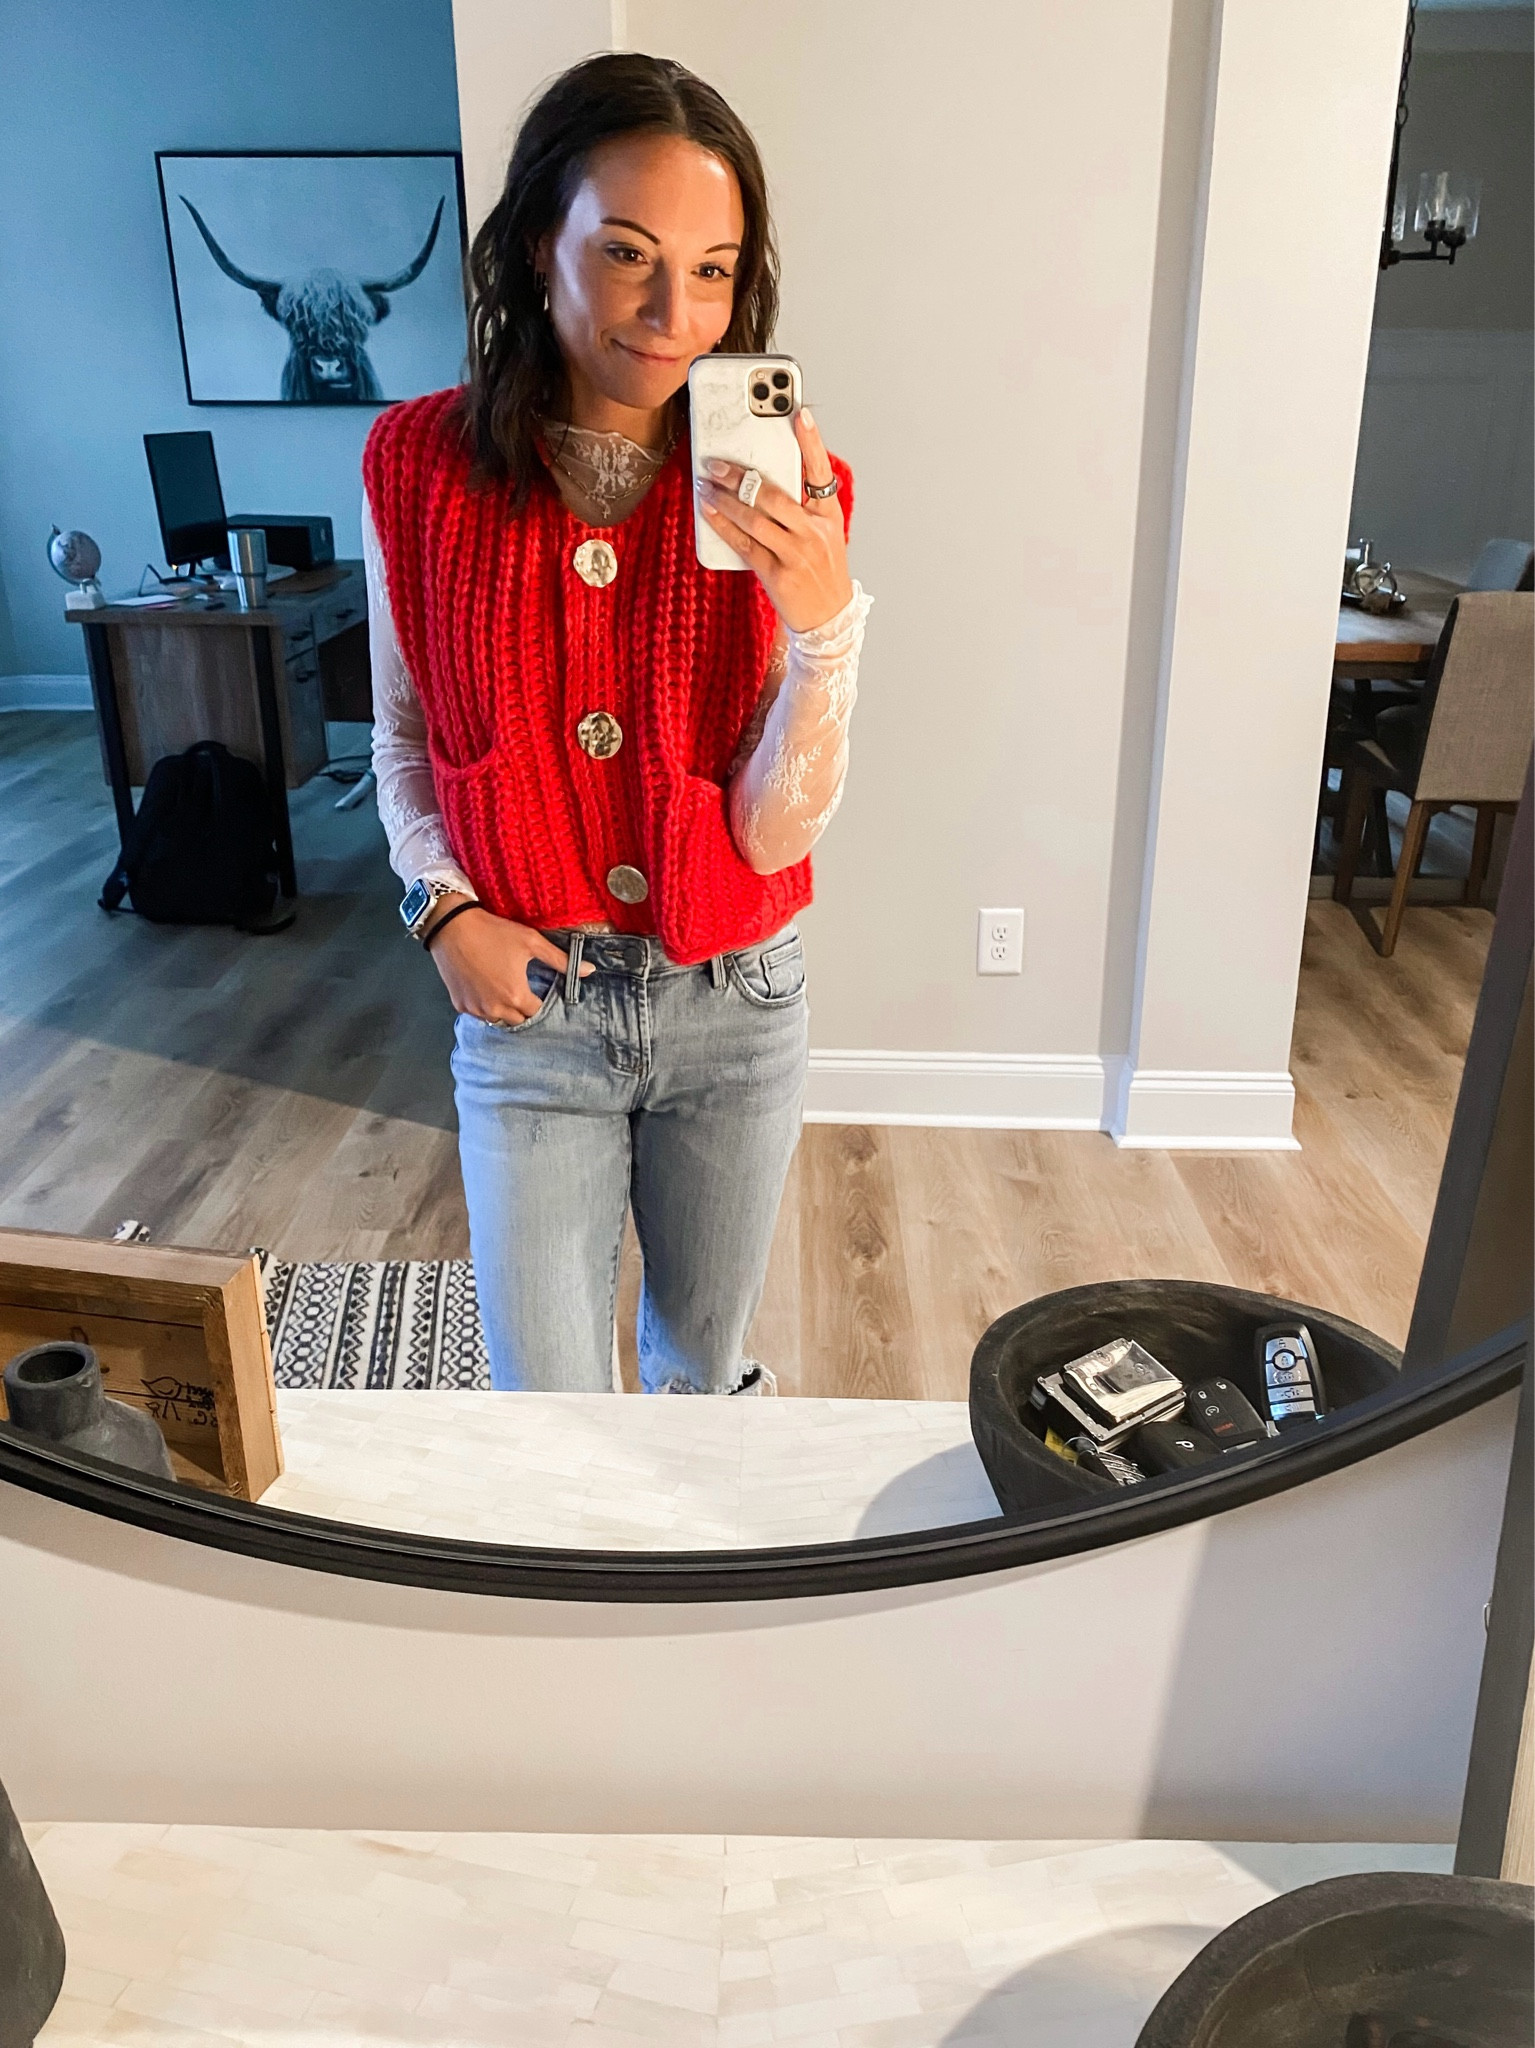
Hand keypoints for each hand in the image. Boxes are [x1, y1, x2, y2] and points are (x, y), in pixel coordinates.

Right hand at [425, 901, 591, 1024]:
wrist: (452, 927)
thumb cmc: (494, 932)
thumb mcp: (531, 942)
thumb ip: (561, 960)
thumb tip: (590, 971)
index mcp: (516, 996)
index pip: (537, 1013)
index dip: (541, 1002)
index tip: (540, 991)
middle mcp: (496, 1008)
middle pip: (518, 1021)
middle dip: (523, 1009)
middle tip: (522, 989)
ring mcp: (476, 1009)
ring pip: (497, 1020)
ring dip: (504, 1010)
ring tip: (504, 987)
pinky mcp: (460, 1005)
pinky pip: (478, 1014)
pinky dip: (485, 1006)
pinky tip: (486, 987)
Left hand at [696, 407, 852, 633]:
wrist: (829, 621)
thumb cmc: (822, 573)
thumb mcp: (824, 535)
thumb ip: (802, 508)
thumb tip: (763, 480)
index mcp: (828, 516)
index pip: (820, 471)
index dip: (811, 441)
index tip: (799, 414)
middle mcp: (814, 531)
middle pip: (773, 493)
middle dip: (740, 475)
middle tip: (716, 461)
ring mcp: (795, 553)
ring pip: (754, 517)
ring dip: (724, 498)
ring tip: (705, 483)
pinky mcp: (776, 574)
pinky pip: (743, 543)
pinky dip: (723, 524)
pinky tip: (708, 511)